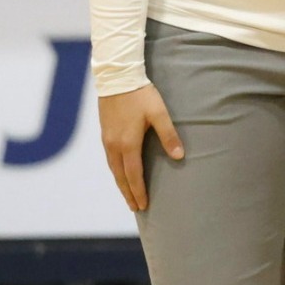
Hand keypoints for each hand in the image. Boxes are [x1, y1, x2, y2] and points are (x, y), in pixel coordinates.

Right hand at [98, 84, 182, 211]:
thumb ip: (169, 135)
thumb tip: (179, 156)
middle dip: (128, 193)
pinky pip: (109, 159)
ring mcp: (107, 139)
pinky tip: (119, 171)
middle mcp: (114, 145)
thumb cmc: (140, 94)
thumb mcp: (159, 113)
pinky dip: (115, 170)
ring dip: (120, 183)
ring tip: (127, 194)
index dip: (139, 191)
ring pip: (113, 168)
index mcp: (128, 144)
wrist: (117, 77)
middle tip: (135, 208)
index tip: (143, 205)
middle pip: (120, 176)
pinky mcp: (104, 132)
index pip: (133, 175)